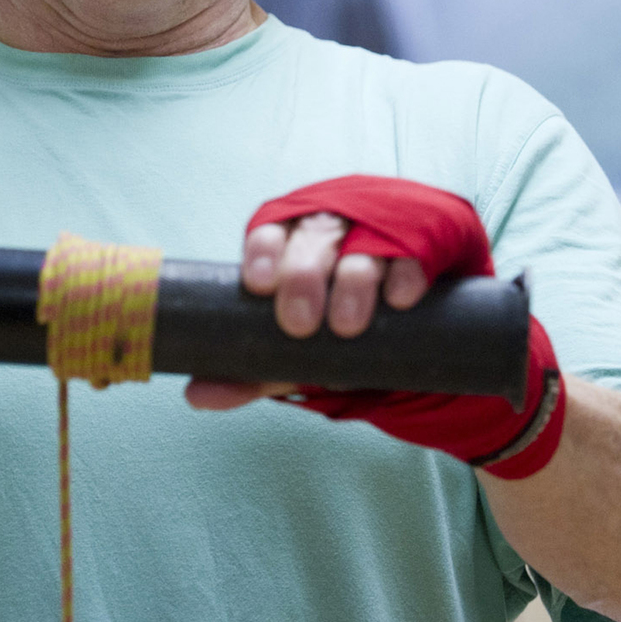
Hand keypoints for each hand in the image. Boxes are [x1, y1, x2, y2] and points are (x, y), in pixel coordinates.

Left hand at [187, 212, 432, 410]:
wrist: (408, 290)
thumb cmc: (333, 311)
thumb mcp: (293, 341)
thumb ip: (250, 367)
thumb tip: (197, 396)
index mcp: (290, 236)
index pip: (269, 230)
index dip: (263, 252)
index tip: (258, 284)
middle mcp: (331, 225)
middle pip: (313, 237)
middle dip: (303, 276)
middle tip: (299, 323)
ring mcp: (379, 229)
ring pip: (363, 243)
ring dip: (353, 281)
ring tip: (347, 324)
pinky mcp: (423, 241)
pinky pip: (414, 252)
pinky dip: (406, 274)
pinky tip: (400, 299)